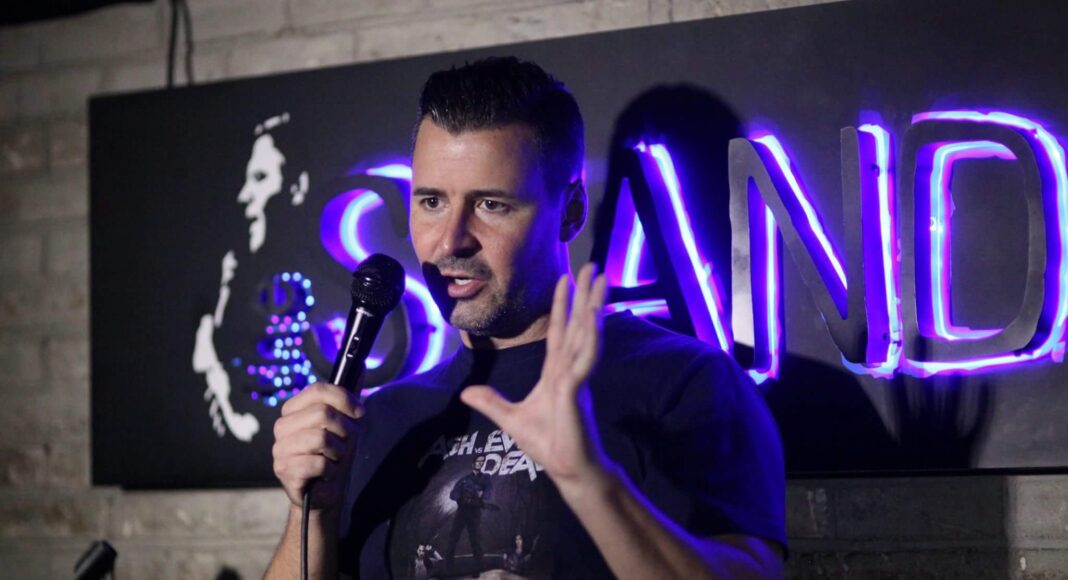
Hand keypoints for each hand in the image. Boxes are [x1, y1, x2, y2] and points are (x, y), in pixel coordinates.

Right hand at [271, 382, 363, 512]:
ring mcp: (280, 449)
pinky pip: (318, 463)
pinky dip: (330, 471)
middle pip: (323, 413)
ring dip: (338, 452)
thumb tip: (361, 364)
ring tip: (333, 460)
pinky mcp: (284, 471)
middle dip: (344, 431)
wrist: (327, 491)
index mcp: (294, 410)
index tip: (359, 413)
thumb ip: (350, 395)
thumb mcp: (346, 422)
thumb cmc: (335, 455)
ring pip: (321, 438)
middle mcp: (282, 427)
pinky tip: (325, 475)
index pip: (318, 390)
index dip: (344, 399)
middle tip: (343, 444)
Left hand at [461, 263, 609, 496]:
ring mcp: (576, 377)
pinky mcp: (578, 390)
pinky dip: (592, 338)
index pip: (561, 331)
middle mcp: (570, 369)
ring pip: (587, 334)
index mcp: (556, 372)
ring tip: (601, 282)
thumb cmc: (549, 444)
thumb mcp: (510, 419)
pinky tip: (595, 319)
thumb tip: (465, 392)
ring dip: (595, 307)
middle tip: (593, 266)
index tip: (565, 280)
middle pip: (579, 324)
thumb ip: (491, 402)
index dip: (563, 305)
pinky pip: (586, 359)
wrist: (568, 469)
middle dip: (585, 294)